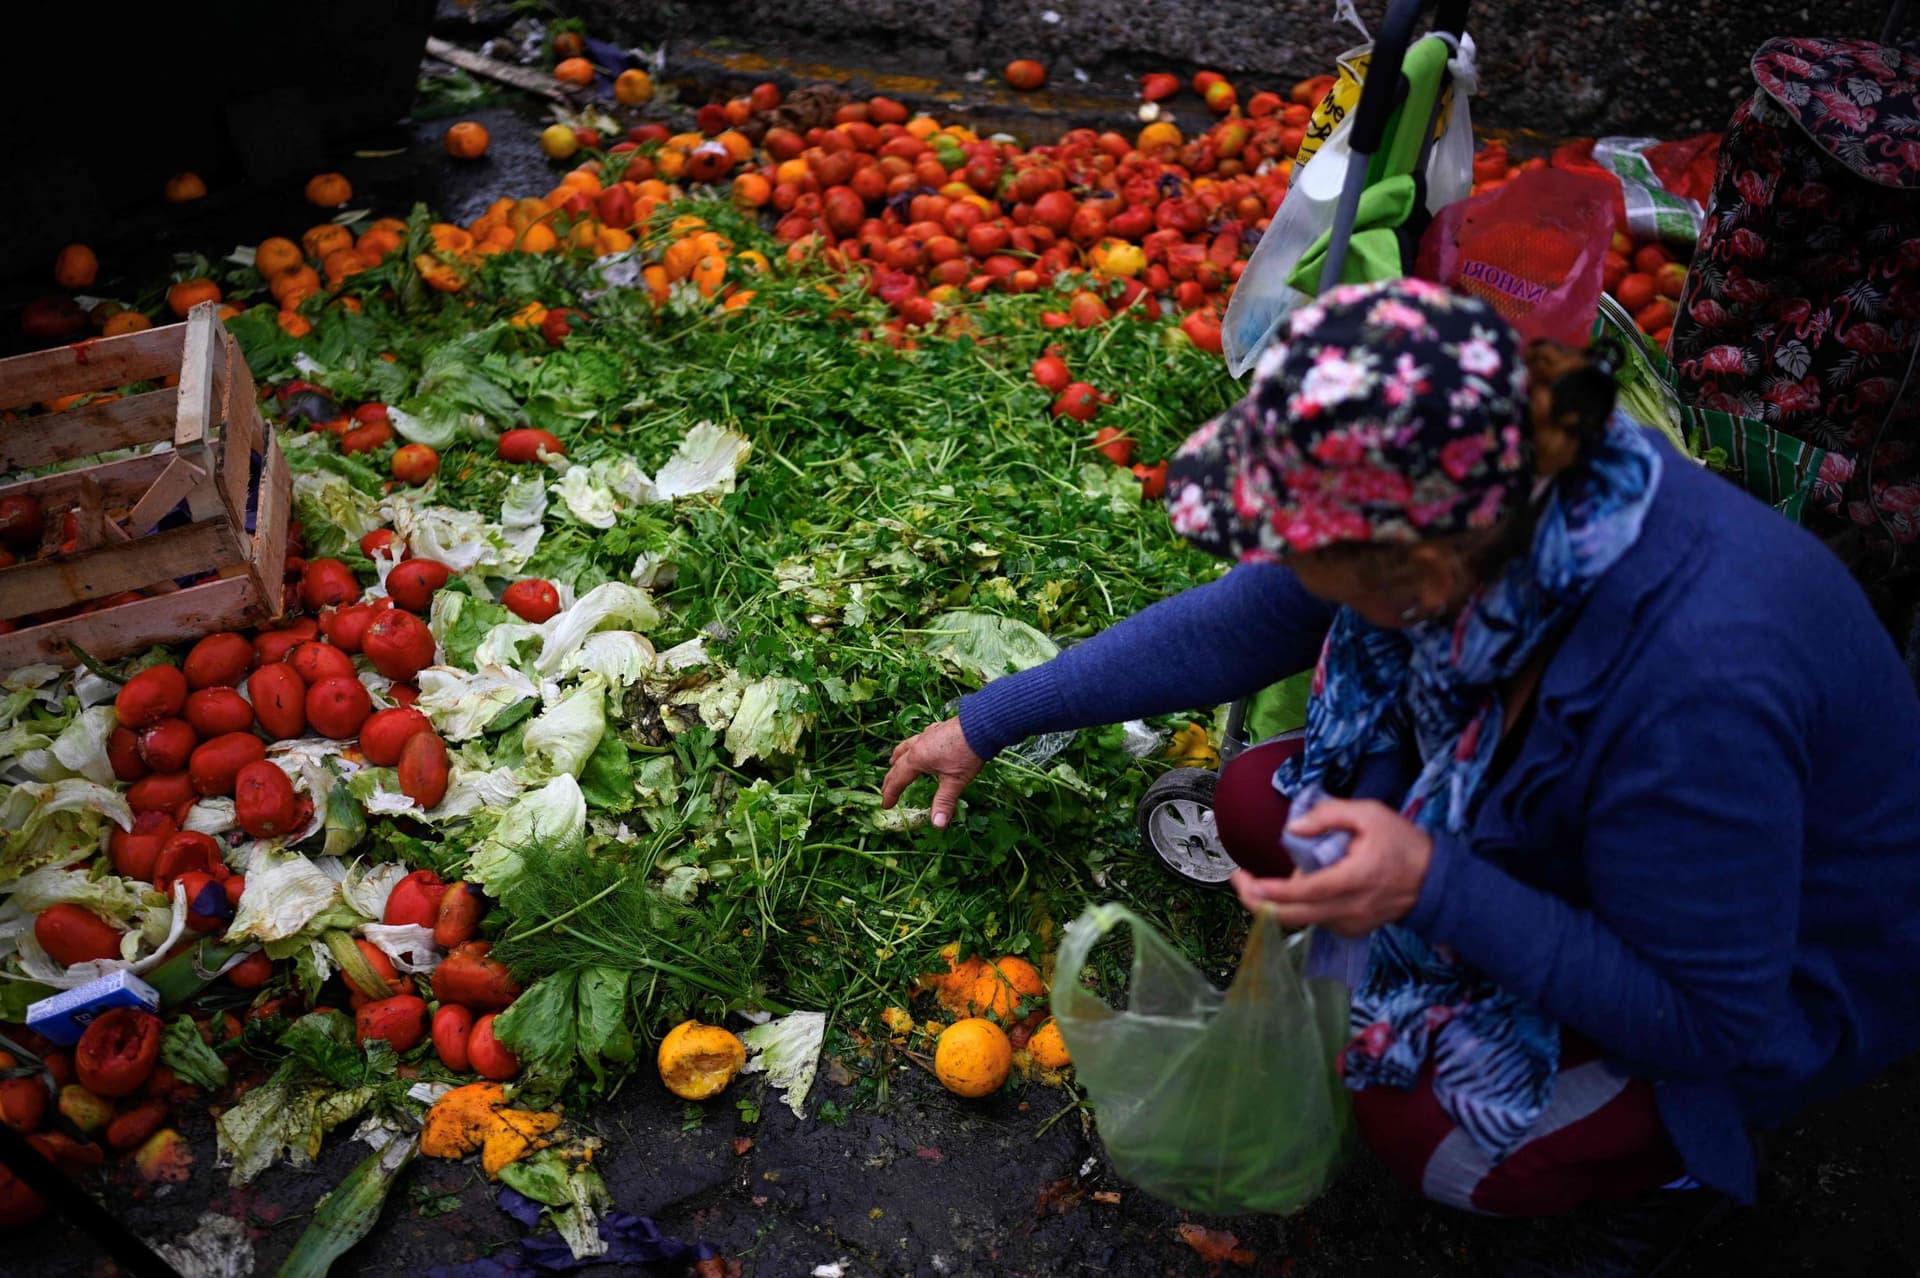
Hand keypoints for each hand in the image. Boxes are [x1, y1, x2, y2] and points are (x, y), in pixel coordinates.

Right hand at [880, 717, 983, 829]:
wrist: (982, 726)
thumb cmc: (967, 754)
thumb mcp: (955, 781)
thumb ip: (944, 802)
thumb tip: (937, 825)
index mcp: (917, 759)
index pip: (898, 779)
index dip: (891, 793)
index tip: (886, 805)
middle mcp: (918, 745)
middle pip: (899, 763)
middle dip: (891, 778)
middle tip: (885, 790)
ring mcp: (927, 735)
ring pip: (906, 746)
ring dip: (898, 757)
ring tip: (893, 762)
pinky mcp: (938, 729)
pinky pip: (919, 738)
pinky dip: (913, 746)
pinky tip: (920, 745)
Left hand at [1230, 799, 1432, 936]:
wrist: (1433, 880)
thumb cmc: (1401, 842)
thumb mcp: (1369, 813)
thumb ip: (1329, 814)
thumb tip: (1292, 828)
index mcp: (1352, 880)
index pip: (1303, 893)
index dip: (1270, 892)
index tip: (1246, 881)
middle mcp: (1348, 909)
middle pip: (1292, 917)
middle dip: (1257, 903)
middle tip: (1239, 881)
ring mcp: (1349, 924)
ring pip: (1301, 920)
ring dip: (1278, 903)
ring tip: (1266, 880)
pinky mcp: (1350, 930)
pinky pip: (1315, 920)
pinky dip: (1300, 907)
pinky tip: (1299, 887)